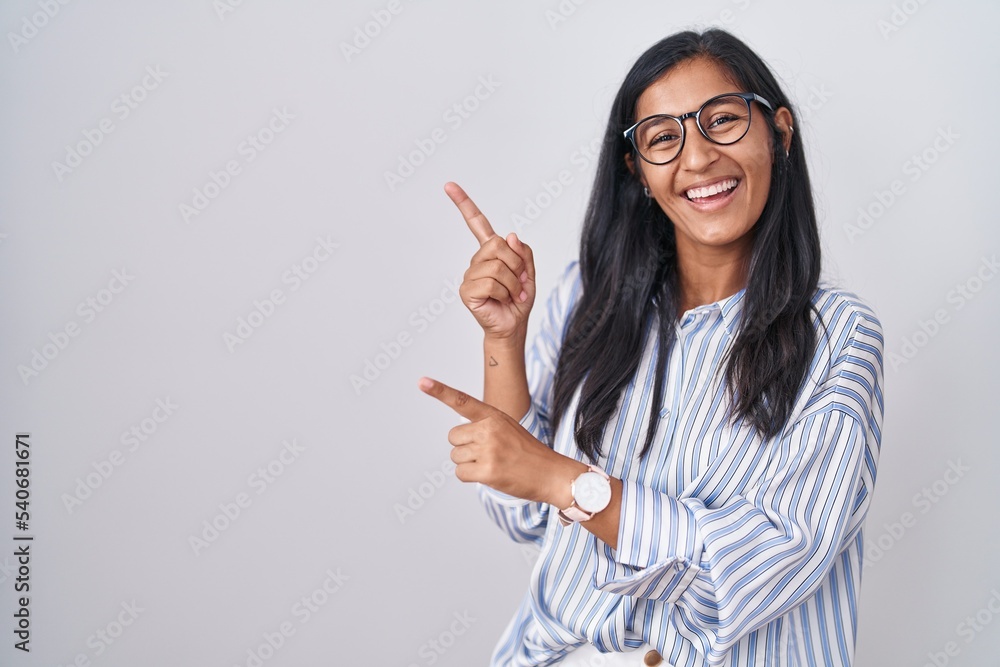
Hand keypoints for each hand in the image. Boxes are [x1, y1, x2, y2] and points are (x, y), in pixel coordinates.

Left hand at [417, 375, 583, 503]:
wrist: (552, 474)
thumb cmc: (528, 453)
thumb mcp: (508, 428)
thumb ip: (483, 426)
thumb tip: (459, 439)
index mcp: (493, 415)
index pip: (462, 401)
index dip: (440, 391)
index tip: (422, 381)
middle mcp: (489, 429)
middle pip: (453, 437)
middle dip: (464, 447)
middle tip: (488, 453)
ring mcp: (488, 450)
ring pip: (456, 457)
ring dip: (469, 464)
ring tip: (493, 463)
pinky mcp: (488, 471)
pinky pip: (460, 473)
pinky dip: (471, 477)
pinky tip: (490, 475)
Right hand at [444, 182, 535, 340]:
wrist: (513, 326)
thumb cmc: (518, 300)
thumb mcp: (529, 272)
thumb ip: (523, 253)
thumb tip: (509, 236)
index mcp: (490, 252)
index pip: (476, 223)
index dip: (464, 204)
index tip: (449, 186)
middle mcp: (477, 260)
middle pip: (497, 245)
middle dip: (516, 264)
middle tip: (519, 281)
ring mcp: (470, 275)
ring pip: (497, 267)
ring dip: (512, 283)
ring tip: (513, 295)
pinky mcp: (467, 291)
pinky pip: (491, 283)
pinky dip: (504, 293)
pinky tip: (503, 300)